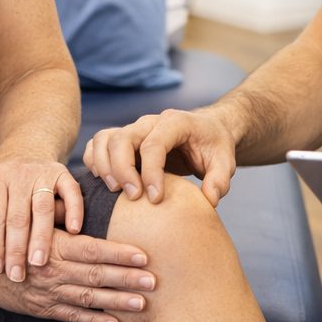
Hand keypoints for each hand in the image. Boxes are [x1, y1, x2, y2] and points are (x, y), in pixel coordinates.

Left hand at [0, 154, 82, 282]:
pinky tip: (74, 232)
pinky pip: (71, 192)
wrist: (26, 148)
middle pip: (18, 216)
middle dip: (17, 249)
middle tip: (16, 275)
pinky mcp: (63, 173)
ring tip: (38, 263)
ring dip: (42, 237)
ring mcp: (43, 173)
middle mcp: (19, 174)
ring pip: (43, 208)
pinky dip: (74, 211)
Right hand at [0, 227, 156, 321]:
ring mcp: (47, 293)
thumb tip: (88, 203)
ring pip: (88, 298)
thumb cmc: (9, 234)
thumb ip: (60, 216)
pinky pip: (72, 317)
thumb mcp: (33, 221)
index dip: (119, 253)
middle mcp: (52, 271)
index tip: (143, 256)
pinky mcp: (41, 309)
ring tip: (142, 303)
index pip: (92, 249)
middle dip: (126, 278)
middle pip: (96, 275)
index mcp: (53, 246)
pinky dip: (94, 321)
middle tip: (153, 281)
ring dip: (116, 301)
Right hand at [84, 108, 237, 205]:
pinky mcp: (125, 139)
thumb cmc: (214, 146)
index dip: (151, 173)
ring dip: (104, 166)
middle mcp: (150, 122)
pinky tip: (105, 184)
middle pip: (123, 139)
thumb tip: (209, 199)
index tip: (155, 199)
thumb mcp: (226, 162)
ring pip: (105, 139)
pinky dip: (95, 161)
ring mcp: (134, 129)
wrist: (206, 131)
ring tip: (115, 192)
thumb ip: (220, 180)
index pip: (154, 144)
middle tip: (133, 197)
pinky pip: (100, 143)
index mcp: (176, 122)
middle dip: (123, 170)